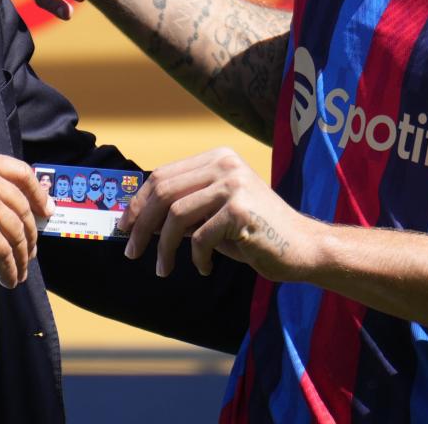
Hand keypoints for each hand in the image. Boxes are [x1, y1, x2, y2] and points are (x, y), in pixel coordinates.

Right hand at [0, 149, 54, 288]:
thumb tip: (21, 204)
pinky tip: (10, 278)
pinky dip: (11, 269)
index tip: (46, 209)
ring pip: (17, 232)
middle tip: (32, 248)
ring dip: (22, 255)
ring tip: (20, 267)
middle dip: (31, 232)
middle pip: (21, 206)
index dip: (38, 194)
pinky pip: (7, 254)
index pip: (19, 172)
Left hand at [118, 148, 319, 282]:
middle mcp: (225, 164)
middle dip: (142, 225)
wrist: (303, 247)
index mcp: (217, 158)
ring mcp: (234, 184)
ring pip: (176, 215)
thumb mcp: (214, 213)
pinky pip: (201, 237)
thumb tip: (137, 219)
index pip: (163, 175)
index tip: (125, 227)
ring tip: (163, 269)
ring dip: (165, 247)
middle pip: (164, 191)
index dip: (138, 202)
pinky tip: (205, 267)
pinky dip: (197, 257)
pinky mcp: (241, 209)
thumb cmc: (254, 233)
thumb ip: (184, 208)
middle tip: (132, 251)